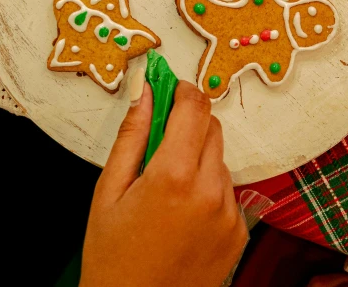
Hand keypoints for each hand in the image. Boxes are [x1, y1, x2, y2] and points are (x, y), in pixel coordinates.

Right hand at [81, 81, 247, 286]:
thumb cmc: (112, 258)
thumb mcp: (108, 192)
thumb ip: (131, 135)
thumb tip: (144, 91)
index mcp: (174, 177)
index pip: (195, 107)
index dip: (182, 91)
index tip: (169, 89)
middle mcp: (210, 192)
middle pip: (212, 129)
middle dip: (188, 126)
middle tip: (159, 146)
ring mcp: (229, 213)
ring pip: (220, 160)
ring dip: (198, 161)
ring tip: (166, 193)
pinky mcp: (239, 232)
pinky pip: (228, 191)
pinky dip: (209, 191)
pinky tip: (182, 215)